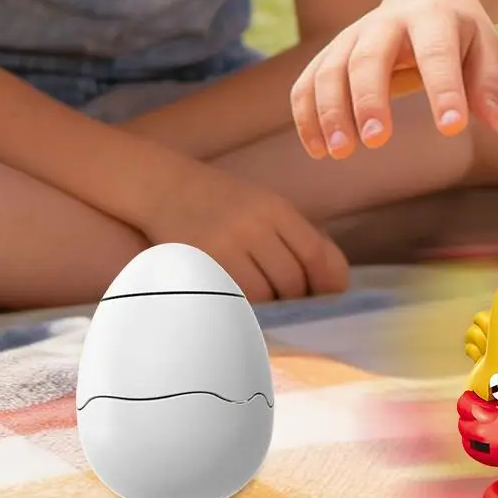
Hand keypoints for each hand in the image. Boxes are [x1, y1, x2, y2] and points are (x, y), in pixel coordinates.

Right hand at [136, 159, 348, 301]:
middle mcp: (250, 225)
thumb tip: (333, 283)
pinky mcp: (195, 264)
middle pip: (290, 280)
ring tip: (268, 311)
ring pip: (262, 296)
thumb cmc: (223, 203)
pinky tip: (243, 310)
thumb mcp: (266, 208)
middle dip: (298, 302)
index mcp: (274, 209)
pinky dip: (242, 310)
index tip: (330, 301)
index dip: (327, 284)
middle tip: (295, 311)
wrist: (164, 187)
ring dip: (270, 310)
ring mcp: (221, 246)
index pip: (314, 254)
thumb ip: (297, 240)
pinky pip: (230, 300)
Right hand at [290, 0, 497, 159]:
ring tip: (341, 152)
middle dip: (369, 98)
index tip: (452, 128)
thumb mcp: (488, 48)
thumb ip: (489, 84)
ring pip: (330, 68)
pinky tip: (317, 149)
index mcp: (433, 17)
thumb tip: (496, 124)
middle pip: (369, 56)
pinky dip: (307, 114)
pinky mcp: (332, 52)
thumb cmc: (463, 33)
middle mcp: (387, 21)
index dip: (444, 89)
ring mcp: (353, 34)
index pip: (437, 53)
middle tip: (377, 141)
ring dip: (330, 111)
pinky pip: (309, 81)